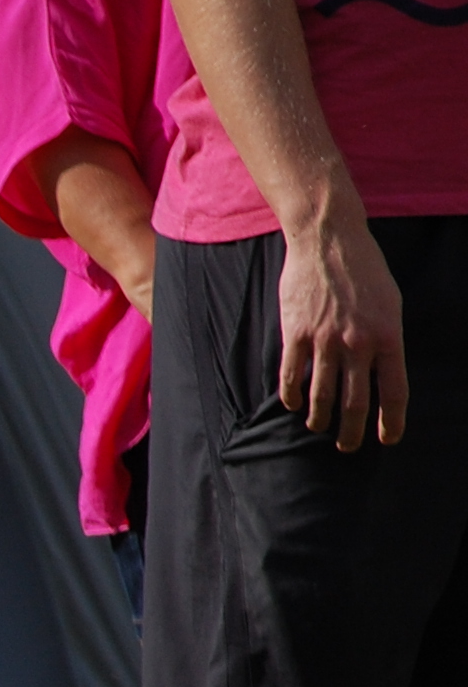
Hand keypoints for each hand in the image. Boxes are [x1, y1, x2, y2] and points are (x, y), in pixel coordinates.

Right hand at [279, 213, 405, 449]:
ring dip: (319, 418)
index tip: (387, 439)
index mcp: (388, 335)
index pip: (394, 391)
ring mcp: (325, 340)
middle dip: (351, 432)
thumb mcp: (389, 303)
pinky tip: (292, 404)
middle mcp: (358, 343)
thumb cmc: (363, 269)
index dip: (391, 421)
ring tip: (318, 427)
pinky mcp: (296, 334)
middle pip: (356, 403)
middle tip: (347, 446)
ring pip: (321, 396)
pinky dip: (291, 396)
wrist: (328, 240)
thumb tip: (379, 372)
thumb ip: (384, 339)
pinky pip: (292, 377)